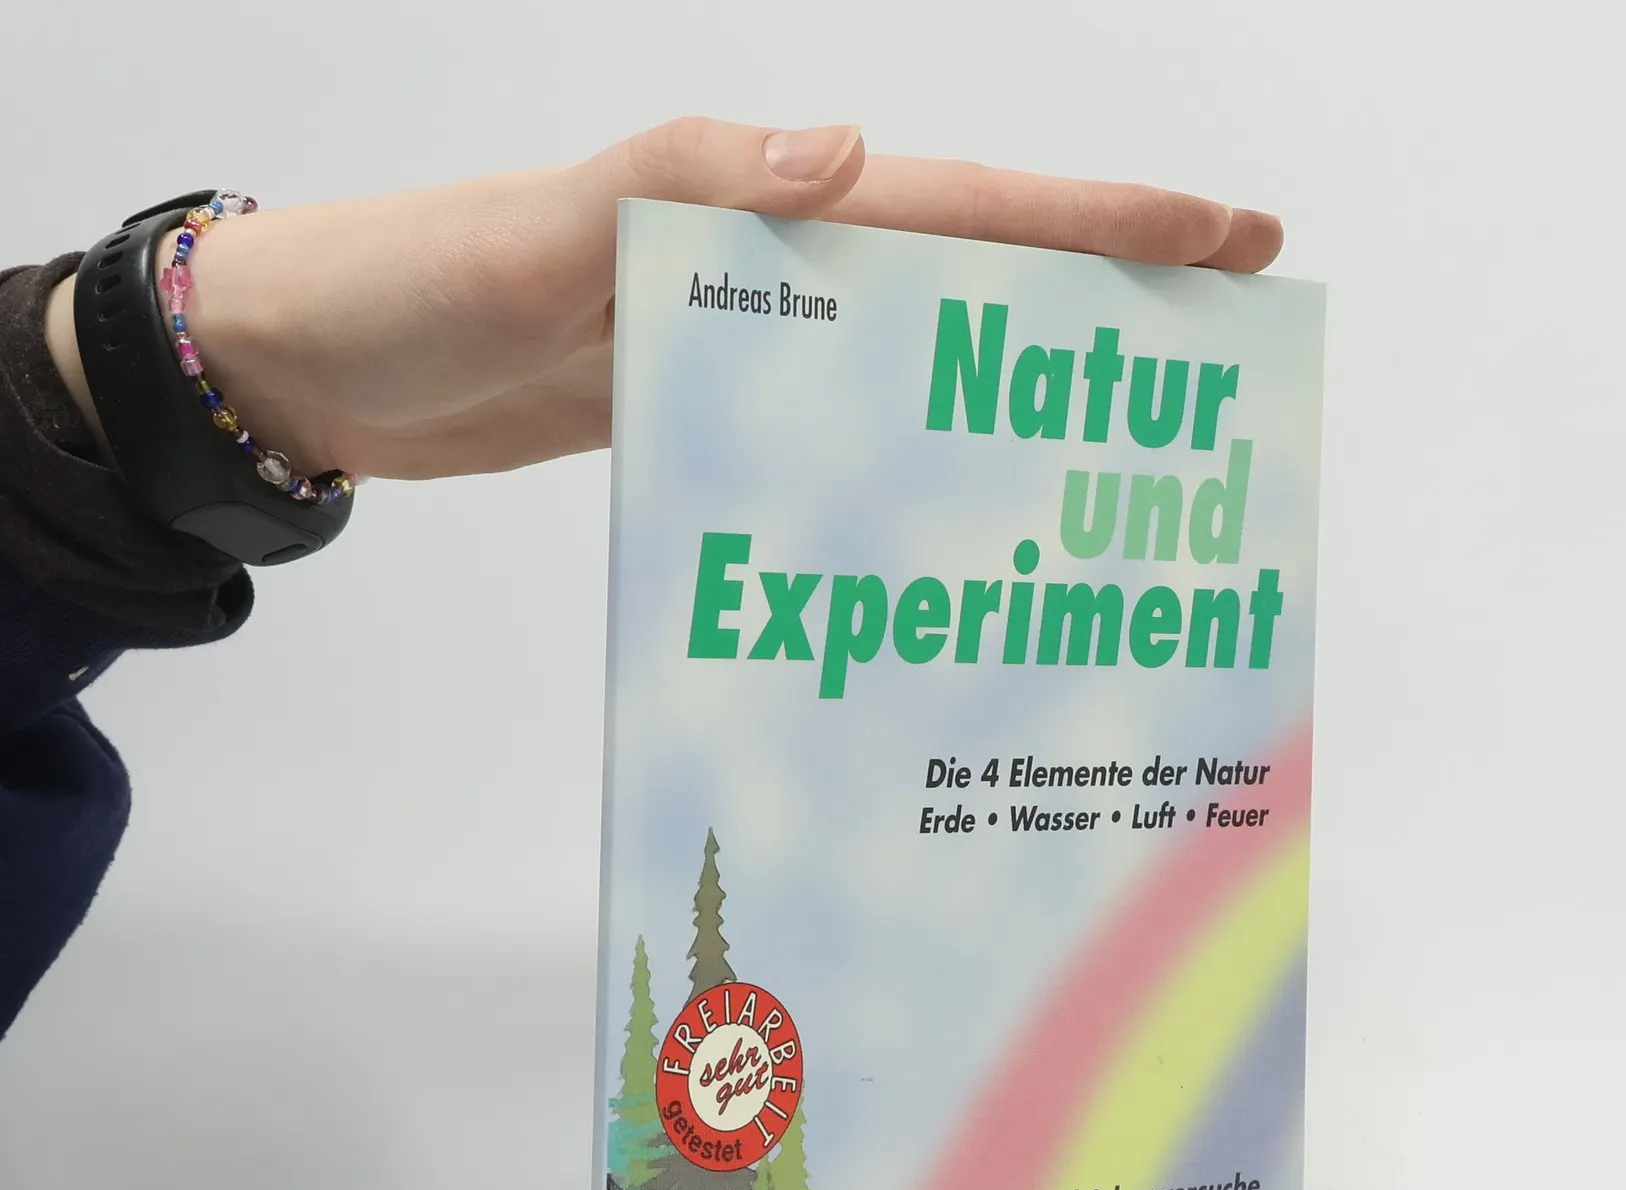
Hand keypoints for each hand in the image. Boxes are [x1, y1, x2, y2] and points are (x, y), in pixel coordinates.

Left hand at [51, 119, 1282, 483]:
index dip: (1106, 222)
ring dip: (1032, 396)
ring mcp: (752, 350)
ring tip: (1135, 460)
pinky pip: (851, 434)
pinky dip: (921, 466)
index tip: (1232, 238)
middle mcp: (779, 276)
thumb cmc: (409, 288)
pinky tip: (964, 529)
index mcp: (761, 215)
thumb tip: (837, 153)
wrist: (322, 370)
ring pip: (929, 363)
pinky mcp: (715, 414)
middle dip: (1112, 305)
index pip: (969, 207)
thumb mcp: (531, 235)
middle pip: (982, 280)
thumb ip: (670, 187)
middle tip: (1231, 355)